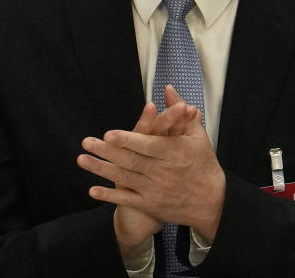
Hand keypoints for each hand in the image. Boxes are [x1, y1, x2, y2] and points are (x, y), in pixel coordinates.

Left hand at [78, 86, 224, 239]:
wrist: (212, 201)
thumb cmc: (203, 163)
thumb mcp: (196, 136)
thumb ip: (179, 112)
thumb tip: (168, 89)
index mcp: (173, 152)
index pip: (147, 145)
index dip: (128, 140)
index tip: (109, 134)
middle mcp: (162, 172)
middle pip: (131, 161)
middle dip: (107, 152)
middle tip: (86, 142)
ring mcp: (155, 190)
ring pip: (124, 178)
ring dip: (101, 170)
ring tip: (82, 160)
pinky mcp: (151, 204)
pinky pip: (127, 200)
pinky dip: (110, 196)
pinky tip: (92, 190)